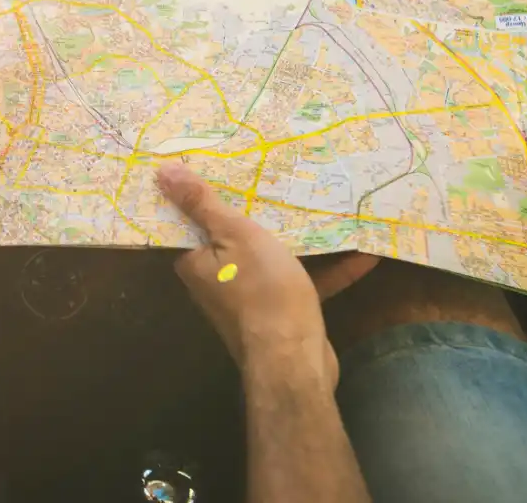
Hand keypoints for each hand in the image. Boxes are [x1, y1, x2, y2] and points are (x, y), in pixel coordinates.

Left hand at [156, 163, 377, 385]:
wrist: (293, 362)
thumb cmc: (262, 291)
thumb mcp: (235, 236)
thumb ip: (203, 204)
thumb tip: (162, 172)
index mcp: (195, 260)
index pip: (190, 219)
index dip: (204, 192)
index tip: (224, 164)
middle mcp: (216, 280)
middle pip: (235, 236)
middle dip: (259, 210)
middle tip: (278, 173)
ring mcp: (251, 298)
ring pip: (274, 257)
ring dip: (300, 237)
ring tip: (324, 204)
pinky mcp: (282, 313)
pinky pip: (304, 281)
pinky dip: (330, 269)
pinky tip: (364, 254)